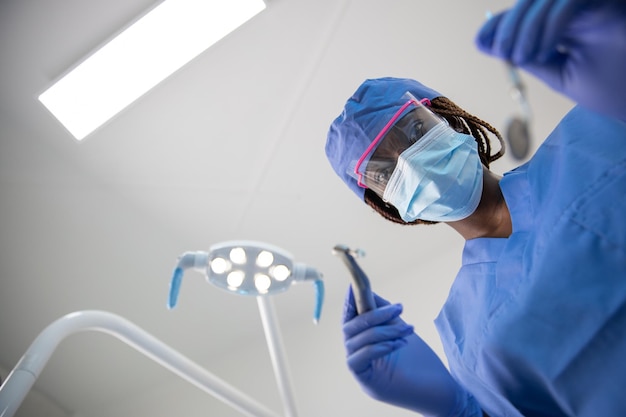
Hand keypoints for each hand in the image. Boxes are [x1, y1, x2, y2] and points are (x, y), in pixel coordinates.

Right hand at [342, 287, 480, 416]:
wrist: (441, 390)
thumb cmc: (421, 360)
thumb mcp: (398, 328)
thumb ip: (381, 312)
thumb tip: (365, 291)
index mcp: (363, 342)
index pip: (349, 319)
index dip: (349, 302)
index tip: (355, 286)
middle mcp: (357, 355)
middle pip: (349, 328)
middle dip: (374, 315)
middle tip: (399, 308)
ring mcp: (361, 371)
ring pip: (356, 341)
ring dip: (384, 331)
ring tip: (408, 329)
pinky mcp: (367, 383)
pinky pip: (358, 359)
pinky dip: (376, 347)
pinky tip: (398, 344)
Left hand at [476, 1, 625, 119]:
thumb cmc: (611, 88)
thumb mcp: (559, 74)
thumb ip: (527, 57)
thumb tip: (490, 45)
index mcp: (566, 23)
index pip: (528, 14)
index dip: (501, 24)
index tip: (480, 41)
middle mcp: (579, 8)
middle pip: (532, 1)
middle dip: (509, 26)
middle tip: (501, 51)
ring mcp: (592, 4)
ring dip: (527, 26)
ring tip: (523, 56)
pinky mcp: (605, 2)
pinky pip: (569, 1)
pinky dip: (550, 23)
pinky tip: (544, 49)